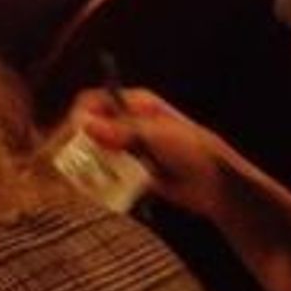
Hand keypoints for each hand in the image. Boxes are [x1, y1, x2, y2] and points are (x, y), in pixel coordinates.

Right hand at [67, 81, 233, 218]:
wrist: (217, 187)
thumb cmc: (193, 151)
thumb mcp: (158, 135)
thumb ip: (122, 130)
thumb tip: (85, 125)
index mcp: (135, 105)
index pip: (94, 102)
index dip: (80, 116)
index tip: (73, 134)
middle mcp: (128, 124)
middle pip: (90, 128)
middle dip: (81, 144)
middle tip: (76, 161)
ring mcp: (129, 149)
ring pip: (95, 153)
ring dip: (91, 165)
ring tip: (90, 177)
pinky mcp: (131, 172)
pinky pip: (107, 174)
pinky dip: (102, 181)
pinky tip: (103, 188)